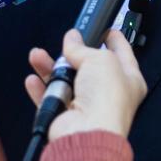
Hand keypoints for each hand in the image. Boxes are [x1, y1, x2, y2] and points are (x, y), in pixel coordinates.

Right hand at [25, 29, 146, 140]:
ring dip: (49, 68)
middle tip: (65, 42)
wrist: (87, 131)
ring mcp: (86, 105)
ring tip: (37, 55)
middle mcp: (108, 93)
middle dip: (73, 53)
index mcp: (128, 79)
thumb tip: (72, 39)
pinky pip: (50, 99)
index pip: (122, 54)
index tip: (107, 28)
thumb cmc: (106, 97)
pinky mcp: (65, 116)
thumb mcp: (99, 59)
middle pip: (88, 67)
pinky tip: (32, 79)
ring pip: (65, 81)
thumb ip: (83, 48)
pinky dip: (40, 89)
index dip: (115, 40)